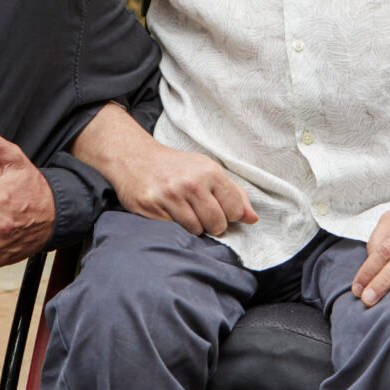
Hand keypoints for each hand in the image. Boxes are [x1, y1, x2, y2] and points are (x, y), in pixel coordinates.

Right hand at [111, 144, 258, 236]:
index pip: (234, 209)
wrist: (136, 159)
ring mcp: (169, 196)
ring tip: (184, 212)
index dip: (229, 214)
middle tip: (201, 213)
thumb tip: (253, 219)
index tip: (219, 209)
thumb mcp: (208, 170)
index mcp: (209, 172)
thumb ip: (234, 194)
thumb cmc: (177, 167)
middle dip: (212, 225)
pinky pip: (173, 231)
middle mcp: (190, 183)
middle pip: (217, 224)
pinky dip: (174, 227)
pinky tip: (169, 213)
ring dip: (193, 227)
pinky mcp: (151, 208)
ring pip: (195, 230)